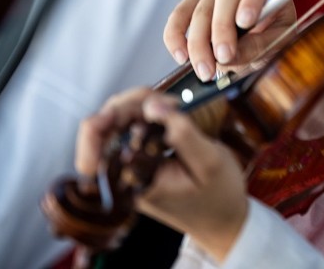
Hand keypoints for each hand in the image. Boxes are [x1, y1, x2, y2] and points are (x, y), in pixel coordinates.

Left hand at [76, 88, 247, 262]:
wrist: (223, 222)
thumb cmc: (220, 195)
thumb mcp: (210, 160)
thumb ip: (181, 132)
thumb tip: (152, 105)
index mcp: (136, 183)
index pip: (100, 142)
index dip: (116, 114)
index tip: (152, 103)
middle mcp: (124, 178)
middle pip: (105, 127)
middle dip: (133, 104)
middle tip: (169, 101)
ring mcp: (128, 170)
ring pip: (115, 125)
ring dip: (138, 107)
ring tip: (171, 106)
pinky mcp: (136, 164)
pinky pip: (127, 132)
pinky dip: (143, 116)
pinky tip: (164, 114)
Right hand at [163, 0, 295, 80]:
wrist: (259, 31)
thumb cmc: (273, 32)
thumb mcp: (278, 41)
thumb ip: (259, 46)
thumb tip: (229, 57)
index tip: (245, 22)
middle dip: (222, 28)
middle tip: (223, 57)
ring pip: (202, 8)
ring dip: (199, 42)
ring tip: (205, 70)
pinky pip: (180, 15)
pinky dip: (177, 37)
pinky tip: (181, 57)